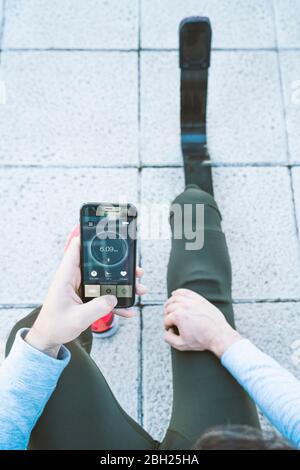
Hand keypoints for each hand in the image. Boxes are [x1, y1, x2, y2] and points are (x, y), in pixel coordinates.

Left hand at [26, 236, 147, 357]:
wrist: (49, 339)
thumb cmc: (55, 326)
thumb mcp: (78, 318)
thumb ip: (97, 308)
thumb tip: (113, 298)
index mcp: (66, 276)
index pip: (76, 249)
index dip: (89, 239)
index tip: (106, 235)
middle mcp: (74, 278)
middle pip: (99, 265)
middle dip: (119, 267)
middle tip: (135, 270)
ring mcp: (82, 288)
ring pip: (105, 280)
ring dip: (122, 285)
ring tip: (139, 289)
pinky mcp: (87, 297)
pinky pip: (104, 295)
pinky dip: (116, 301)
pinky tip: (128, 309)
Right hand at [163, 289, 241, 357]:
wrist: (219, 335)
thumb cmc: (202, 340)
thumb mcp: (182, 345)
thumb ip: (169, 339)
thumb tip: (166, 332)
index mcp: (178, 316)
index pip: (167, 319)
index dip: (166, 326)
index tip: (170, 330)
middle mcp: (184, 306)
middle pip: (169, 307)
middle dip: (167, 315)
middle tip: (169, 321)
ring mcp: (192, 301)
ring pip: (175, 298)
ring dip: (169, 303)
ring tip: (169, 308)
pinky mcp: (199, 299)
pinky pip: (186, 292)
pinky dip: (178, 292)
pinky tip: (174, 294)